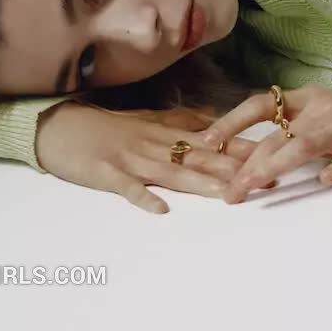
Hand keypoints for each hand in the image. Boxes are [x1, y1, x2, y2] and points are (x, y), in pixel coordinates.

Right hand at [34, 101, 268, 214]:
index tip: (274, 155)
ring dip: (201, 184)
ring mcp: (131, 159)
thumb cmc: (104, 126)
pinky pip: (127, 188)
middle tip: (266, 178)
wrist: (57, 126)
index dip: (242, 149)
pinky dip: (144, 198)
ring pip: (171, 172)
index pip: (211, 140)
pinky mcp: (106, 174)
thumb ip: (181, 121)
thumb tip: (215, 120)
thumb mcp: (146, 120)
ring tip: (228, 195)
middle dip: (234, 169)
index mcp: (165, 132)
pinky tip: (162, 210)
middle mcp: (154, 144)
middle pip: (199, 157)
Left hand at [199, 85, 331, 203]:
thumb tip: (242, 151)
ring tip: (252, 187)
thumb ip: (287, 127)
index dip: (232, 121)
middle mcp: (321, 109)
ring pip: (303, 145)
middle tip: (229, 192)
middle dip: (249, 164)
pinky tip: (322, 181)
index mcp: (305, 99)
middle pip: (278, 136)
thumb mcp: (318, 114)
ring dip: (274, 167)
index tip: (207, 141)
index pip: (261, 105)